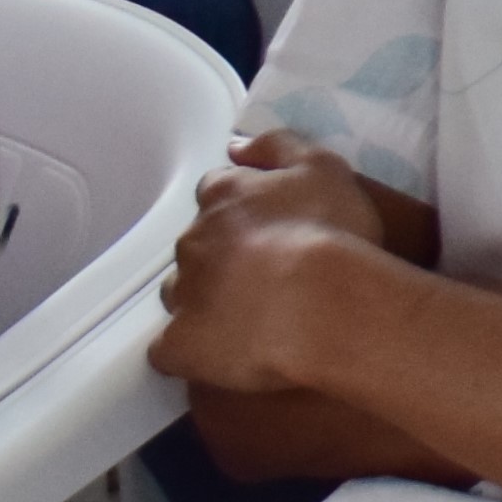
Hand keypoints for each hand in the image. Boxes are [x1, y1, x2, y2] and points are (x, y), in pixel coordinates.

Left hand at [154, 133, 412, 394]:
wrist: (323, 304)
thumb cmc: (331, 231)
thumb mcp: (323, 165)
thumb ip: (276, 145)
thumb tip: (235, 146)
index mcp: (224, 195)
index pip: (216, 192)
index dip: (242, 210)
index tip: (267, 226)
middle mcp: (193, 240)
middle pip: (197, 244)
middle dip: (222, 256)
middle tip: (266, 274)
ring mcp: (182, 295)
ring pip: (182, 294)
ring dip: (205, 301)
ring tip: (249, 318)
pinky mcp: (178, 345)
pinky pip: (170, 350)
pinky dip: (189, 351)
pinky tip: (221, 356)